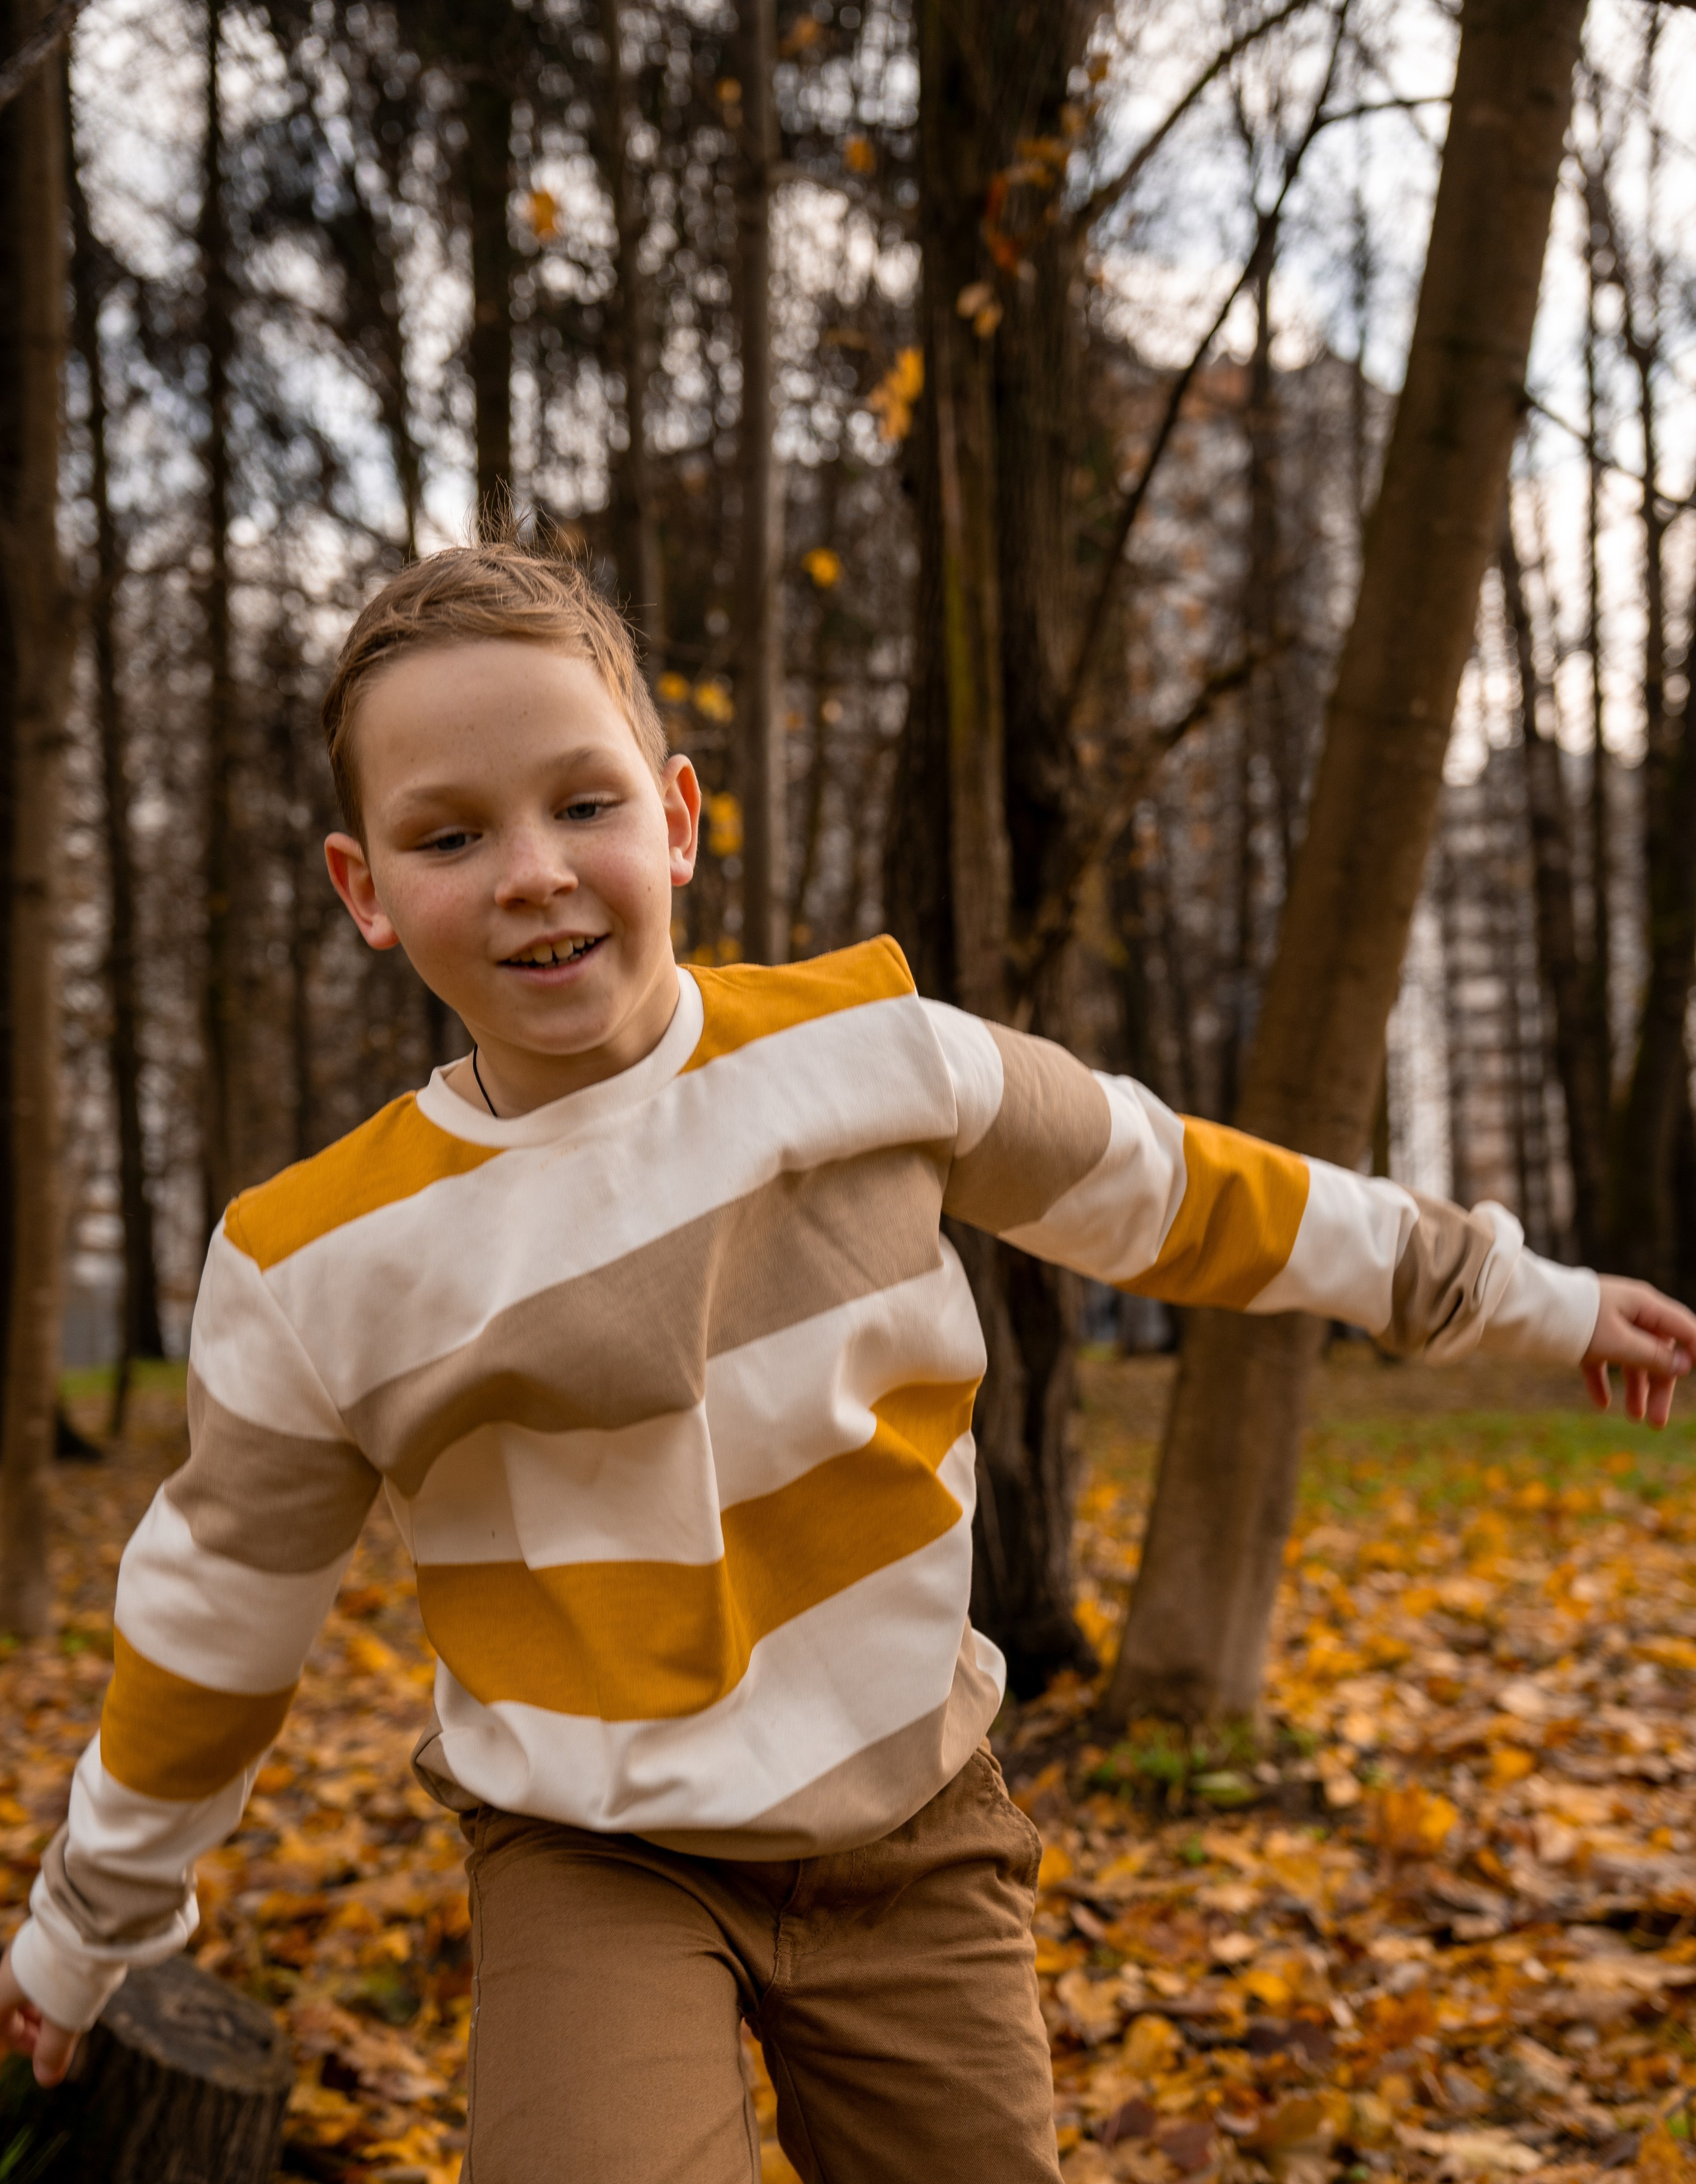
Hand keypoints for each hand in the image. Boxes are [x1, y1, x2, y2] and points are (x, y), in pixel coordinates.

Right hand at [0, 1939, 78, 2087]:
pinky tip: (86, 1981)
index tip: (46, 2053)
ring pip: (34, 1981)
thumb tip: (47, 2080)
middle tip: (61, 2032)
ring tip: (77, 2008)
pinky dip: (61, 1979)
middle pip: (15, 2001)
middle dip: (37, 2022)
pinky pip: (50, 1963)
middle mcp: (13, 1964)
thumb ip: (53, 2050)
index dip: (22, 2043)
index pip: (1, 2024)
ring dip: (50, 2001)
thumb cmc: (72, 1971)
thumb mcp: (64, 2019)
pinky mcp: (54, 1932)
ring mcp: (33, 1945)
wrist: (90, 1915)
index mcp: (3, 1987)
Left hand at [1583, 1275, 1695, 1427]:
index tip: (1695, 1378)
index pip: (1683, 1328)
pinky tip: (1602, 1404)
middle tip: (1656, 1421)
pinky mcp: (1585, 1334)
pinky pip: (1602, 1360)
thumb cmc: (1579, 1320)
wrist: (1528, 1309)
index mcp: (1644, 1305)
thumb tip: (1683, 1366)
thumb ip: (1652, 1356)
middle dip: (1659, 1387)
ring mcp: (1607, 1323)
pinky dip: (1603, 1381)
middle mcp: (1630, 1312)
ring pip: (1631, 1359)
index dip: (1694, 1352)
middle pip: (1657, 1352)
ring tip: (1634, 1418)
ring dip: (1635, 1389)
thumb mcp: (1620, 1343)